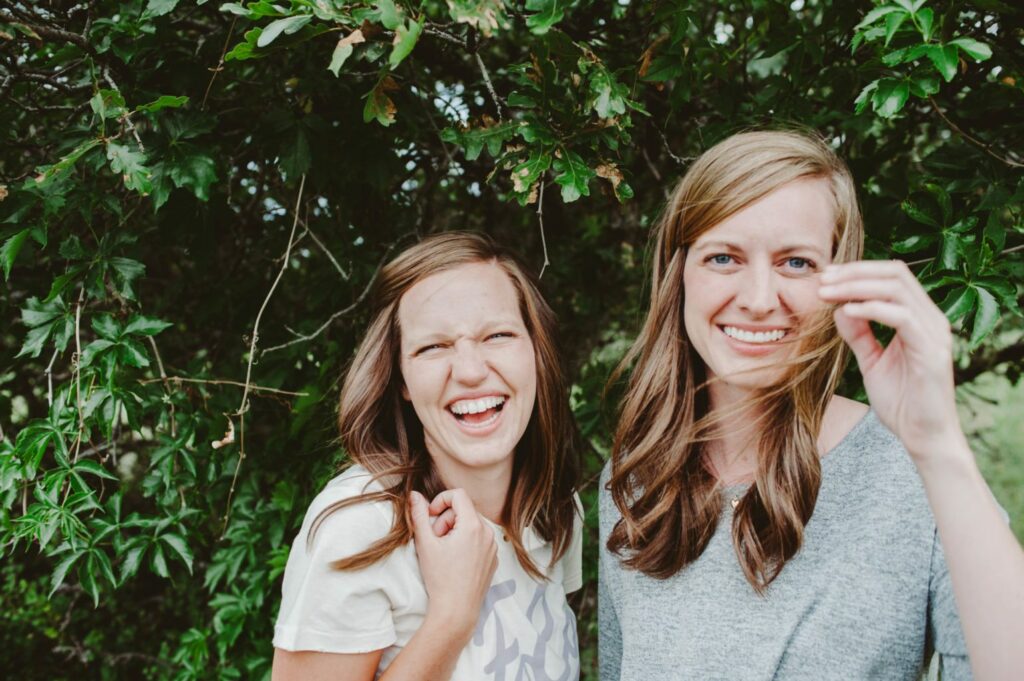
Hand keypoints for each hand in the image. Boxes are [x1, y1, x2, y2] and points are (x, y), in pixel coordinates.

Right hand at [409, 489, 497, 636]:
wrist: (456, 611)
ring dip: (455, 531)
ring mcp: (493, 547)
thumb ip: (420, 515)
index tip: (431, 516)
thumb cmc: (440, 578)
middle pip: (464, 510)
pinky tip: (455, 561)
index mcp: (473, 525)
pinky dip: (466, 542)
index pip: (458, 495)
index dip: (441, 500)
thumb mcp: (425, 543)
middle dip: (446, 519)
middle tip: (435, 538)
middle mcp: (488, 533)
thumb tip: (415, 494)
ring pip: (472, 524)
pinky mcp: (493, 559)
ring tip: (444, 551)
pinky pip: (480, 539)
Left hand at [818, 260, 966, 464]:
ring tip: (827, 293)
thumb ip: (859, 334)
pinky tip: (847, 311)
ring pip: (897, 290)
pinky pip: (902, 318)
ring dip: (857, 287)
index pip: (892, 276)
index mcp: (920, 318)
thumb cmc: (902, 401)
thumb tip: (840, 307)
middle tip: (823, 279)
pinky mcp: (932, 351)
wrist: (923, 436)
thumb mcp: (872, 361)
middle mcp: (932, 319)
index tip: (826, 276)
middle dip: (855, 272)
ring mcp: (935, 333)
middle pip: (896, 274)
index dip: (858, 270)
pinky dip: (872, 309)